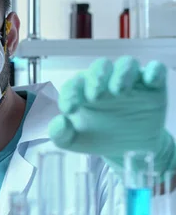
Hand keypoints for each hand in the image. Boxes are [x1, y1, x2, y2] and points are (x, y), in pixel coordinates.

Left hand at [48, 56, 175, 172]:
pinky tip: (150, 80)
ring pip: (127, 64)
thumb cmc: (97, 138)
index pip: (74, 84)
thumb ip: (60, 135)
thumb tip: (58, 122)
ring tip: (118, 91)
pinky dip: (154, 71)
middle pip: (101, 67)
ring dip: (122, 73)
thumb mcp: (74, 141)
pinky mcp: (152, 87)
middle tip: (94, 96)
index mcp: (82, 91)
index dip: (70, 94)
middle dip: (96, 78)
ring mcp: (130, 82)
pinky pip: (155, 70)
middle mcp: (105, 82)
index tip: (69, 110)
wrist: (127, 150)